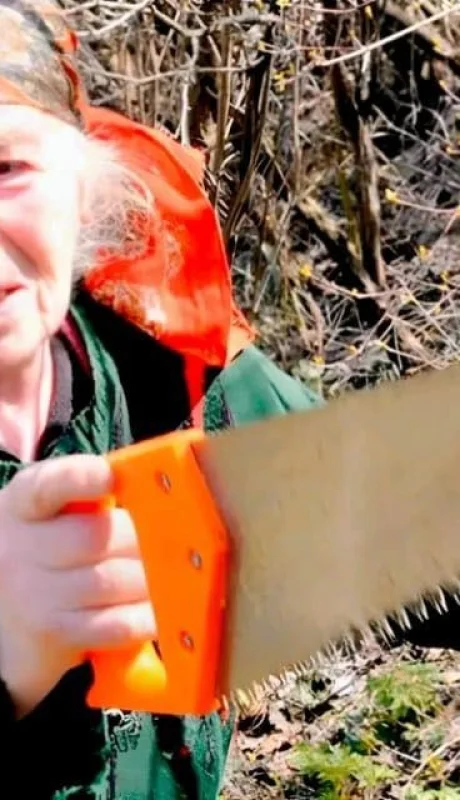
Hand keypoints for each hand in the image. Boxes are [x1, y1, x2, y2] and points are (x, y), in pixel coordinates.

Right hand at [0, 454, 154, 716]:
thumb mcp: (51, 513)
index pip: (48, 486)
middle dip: (144, 539)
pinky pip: (115, 624)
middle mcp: (21, 548)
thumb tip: (158, 490)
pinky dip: (147, 615)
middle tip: (176, 541)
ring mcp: (34, 595)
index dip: (81, 479)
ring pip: (111, 581)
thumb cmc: (48, 546)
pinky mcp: (54, 634)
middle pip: (97, 537)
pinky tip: (161, 609)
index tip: (111, 476)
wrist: (6, 609)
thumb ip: (91, 497)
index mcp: (24, 504)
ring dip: (151, 578)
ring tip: (173, 573)